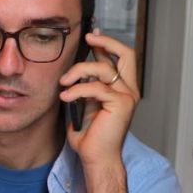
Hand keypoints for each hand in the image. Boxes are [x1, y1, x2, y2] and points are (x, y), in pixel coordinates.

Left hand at [58, 28, 140, 168]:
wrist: (96, 157)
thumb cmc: (90, 136)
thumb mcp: (84, 105)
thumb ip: (84, 88)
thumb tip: (73, 72)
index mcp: (122, 88)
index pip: (120, 58)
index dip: (106, 44)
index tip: (91, 35)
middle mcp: (129, 89)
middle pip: (126, 54)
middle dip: (106, 42)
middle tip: (87, 39)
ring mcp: (127, 96)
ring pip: (103, 69)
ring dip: (79, 71)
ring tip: (63, 82)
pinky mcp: (121, 104)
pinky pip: (96, 88)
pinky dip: (78, 90)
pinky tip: (65, 96)